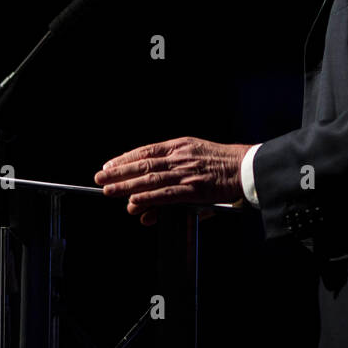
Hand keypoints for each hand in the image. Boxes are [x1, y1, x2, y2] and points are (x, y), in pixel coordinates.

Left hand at [95, 137, 251, 225]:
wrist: (247, 167)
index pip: (146, 151)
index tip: (109, 165)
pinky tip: (134, 201)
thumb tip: (157, 182)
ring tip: (109, 191)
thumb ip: (175, 166)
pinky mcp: (194, 190)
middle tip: (101, 179)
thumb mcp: (197, 152)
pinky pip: (166, 195)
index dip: (126, 159)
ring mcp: (186, 173)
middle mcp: (180, 157)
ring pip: (150, 180)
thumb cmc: (223, 162)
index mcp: (180, 146)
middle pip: (143, 165)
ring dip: (127, 186)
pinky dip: (148, 198)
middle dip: (119, 172)